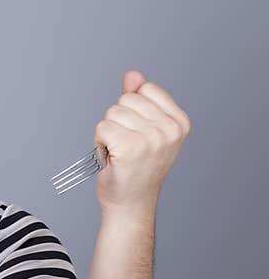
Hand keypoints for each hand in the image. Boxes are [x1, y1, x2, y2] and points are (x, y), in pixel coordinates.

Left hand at [94, 71, 191, 214]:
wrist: (130, 204)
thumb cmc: (136, 168)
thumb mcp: (144, 130)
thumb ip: (139, 100)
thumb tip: (132, 74)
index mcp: (179, 122)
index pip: (145, 88)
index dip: (132, 109)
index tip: (138, 134)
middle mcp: (170, 129)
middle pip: (126, 99)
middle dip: (118, 121)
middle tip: (126, 148)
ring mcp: (152, 138)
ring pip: (112, 112)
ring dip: (108, 133)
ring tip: (119, 154)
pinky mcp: (130, 147)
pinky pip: (102, 127)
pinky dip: (99, 143)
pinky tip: (110, 159)